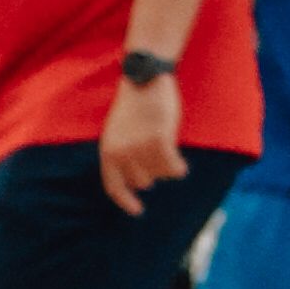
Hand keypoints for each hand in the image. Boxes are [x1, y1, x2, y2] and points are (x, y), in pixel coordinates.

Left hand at [100, 68, 183, 212]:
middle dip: (152, 173)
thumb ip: (122, 154)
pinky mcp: (160, 140)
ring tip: (169, 152)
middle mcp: (122, 153)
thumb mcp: (117, 132)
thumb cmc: (134, 104)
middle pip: (142, 181)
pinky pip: (172, 167)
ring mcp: (140, 148)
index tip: (137, 211)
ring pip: (159, 174)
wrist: (144, 77)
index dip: (125, 201)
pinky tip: (181, 166)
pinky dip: (178, 168)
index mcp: (108, 151)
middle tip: (158, 158)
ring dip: (166, 166)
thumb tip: (137, 182)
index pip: (114, 186)